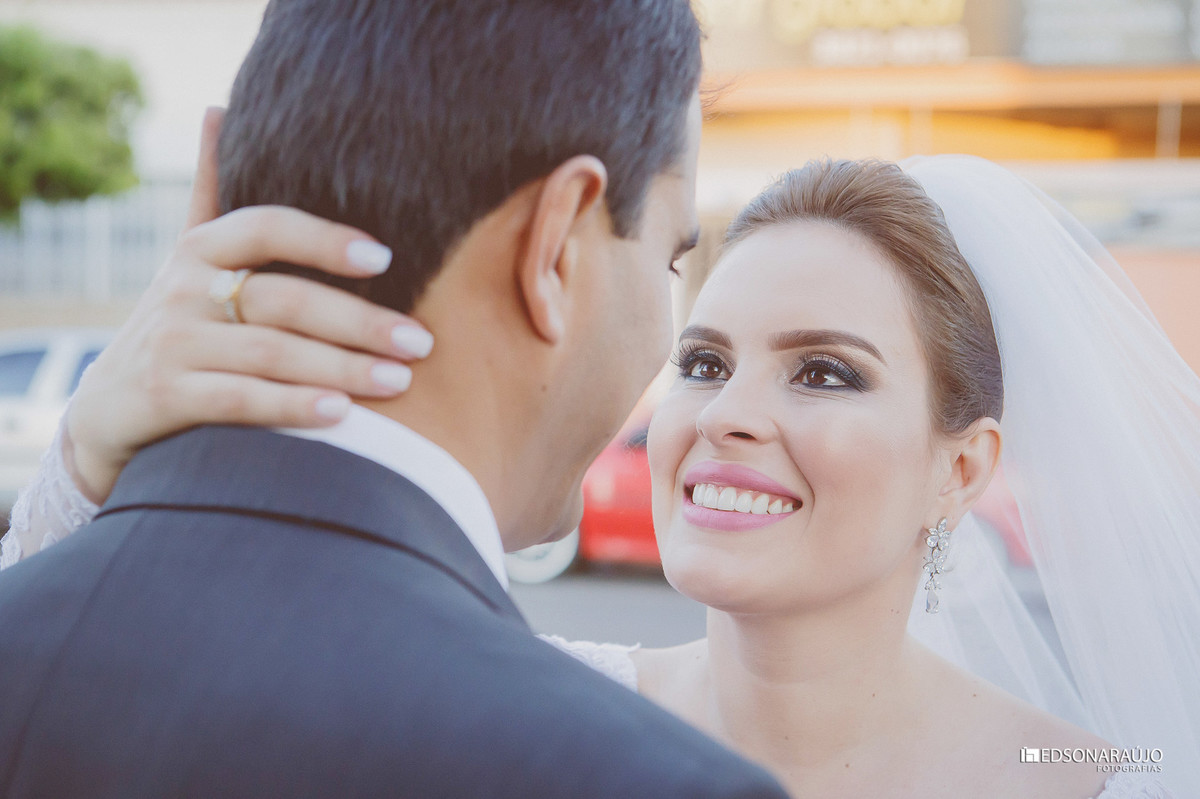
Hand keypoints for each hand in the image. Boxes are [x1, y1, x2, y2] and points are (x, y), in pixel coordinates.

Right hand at [64, 107, 431, 502]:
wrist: (108, 408)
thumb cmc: (178, 325)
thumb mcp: (189, 260)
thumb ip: (211, 193)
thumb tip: (218, 108)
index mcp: (199, 249)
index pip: (266, 227)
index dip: (324, 238)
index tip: (384, 256)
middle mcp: (181, 291)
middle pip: (283, 299)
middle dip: (359, 322)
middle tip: (420, 341)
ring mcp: (171, 344)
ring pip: (270, 353)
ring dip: (342, 368)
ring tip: (400, 380)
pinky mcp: (164, 397)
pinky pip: (240, 401)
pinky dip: (292, 407)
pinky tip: (341, 414)